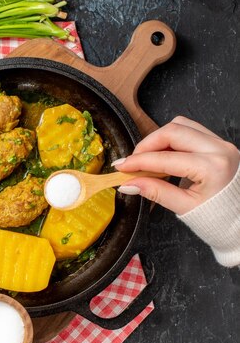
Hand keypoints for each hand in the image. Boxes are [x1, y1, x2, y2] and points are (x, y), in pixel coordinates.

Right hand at [112, 116, 238, 214]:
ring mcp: (221, 143)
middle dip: (147, 144)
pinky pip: (190, 129)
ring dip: (159, 138)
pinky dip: (172, 138)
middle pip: (172, 131)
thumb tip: (128, 183)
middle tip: (132, 161)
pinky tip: (163, 154)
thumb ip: (155, 191)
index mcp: (212, 168)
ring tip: (148, 157)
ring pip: (181, 125)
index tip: (121, 167)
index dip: (138, 161)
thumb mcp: (184, 207)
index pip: (164, 158)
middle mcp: (219, 149)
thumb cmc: (218, 217)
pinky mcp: (218, 143)